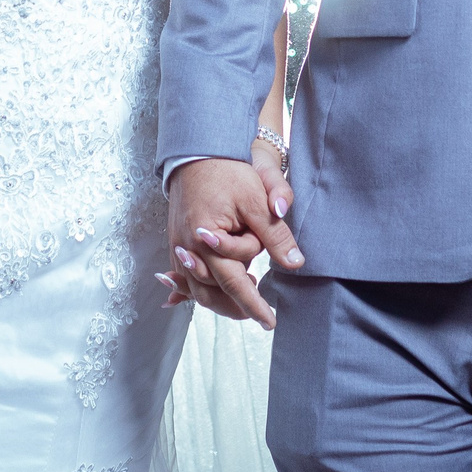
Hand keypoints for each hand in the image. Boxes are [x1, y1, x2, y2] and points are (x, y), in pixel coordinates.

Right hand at [166, 157, 301, 326]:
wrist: (197, 150)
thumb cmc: (228, 171)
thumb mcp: (256, 200)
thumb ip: (275, 235)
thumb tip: (295, 263)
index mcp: (207, 240)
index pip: (234, 284)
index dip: (254, 305)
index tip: (270, 322)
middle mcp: (187, 248)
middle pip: (210, 294)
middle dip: (234, 306)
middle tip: (259, 313)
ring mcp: (178, 246)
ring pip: (196, 289)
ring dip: (217, 298)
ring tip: (243, 293)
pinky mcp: (176, 240)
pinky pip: (182, 274)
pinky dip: (190, 288)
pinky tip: (184, 299)